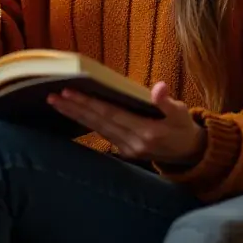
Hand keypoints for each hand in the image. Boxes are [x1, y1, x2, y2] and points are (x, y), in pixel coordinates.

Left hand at [47, 82, 206, 166]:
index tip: (69, 92)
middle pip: (97, 122)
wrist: (190, 154)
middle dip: (74, 108)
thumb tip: (159, 88)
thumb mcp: (181, 112)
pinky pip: (102, 134)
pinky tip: (72, 113)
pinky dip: (86, 122)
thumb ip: (167, 102)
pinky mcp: (125, 152)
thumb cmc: (184, 127)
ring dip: (75, 115)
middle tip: (52, 96)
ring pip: (96, 129)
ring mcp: (128, 149)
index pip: (110, 114)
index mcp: (146, 131)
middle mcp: (133, 143)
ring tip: (56, 102)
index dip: (88, 103)